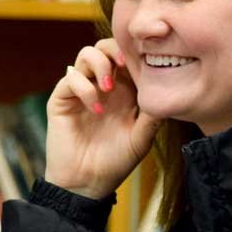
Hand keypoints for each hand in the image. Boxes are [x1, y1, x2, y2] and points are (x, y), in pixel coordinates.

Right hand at [45, 39, 161, 199]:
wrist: (87, 183)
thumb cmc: (116, 162)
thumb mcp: (142, 138)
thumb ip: (153, 115)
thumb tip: (169, 92)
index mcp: (123, 90)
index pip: (127, 57)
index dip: (136, 53)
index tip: (146, 61)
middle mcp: (101, 85)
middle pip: (105, 47)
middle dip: (115, 49)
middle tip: (125, 63)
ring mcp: (81, 90)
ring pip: (86, 54)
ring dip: (99, 64)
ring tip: (108, 87)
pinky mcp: (62, 99)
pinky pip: (70, 78)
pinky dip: (85, 88)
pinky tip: (96, 109)